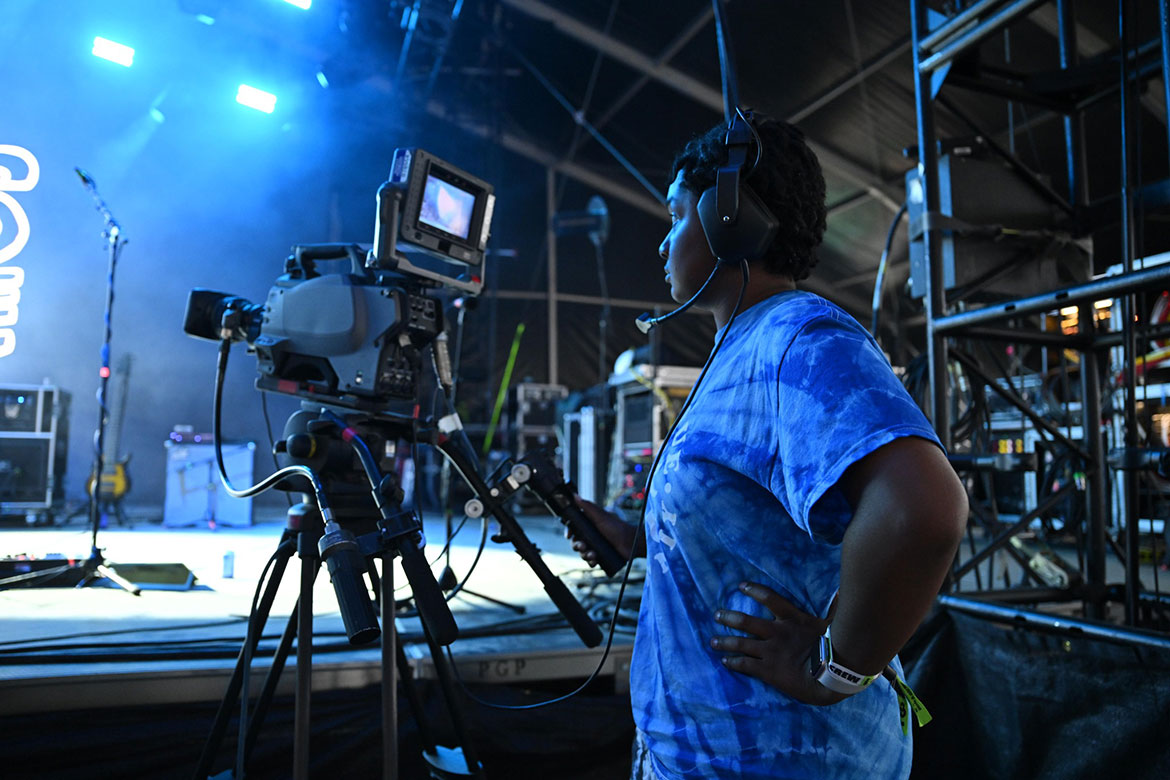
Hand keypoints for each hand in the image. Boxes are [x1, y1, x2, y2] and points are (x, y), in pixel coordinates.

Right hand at [567, 496, 644, 564]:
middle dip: (577, 545)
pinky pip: (590, 560)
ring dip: (584, 554)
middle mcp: (590, 535)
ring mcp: (595, 546)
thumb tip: (575, 496)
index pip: (574, 528)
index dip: (569, 532)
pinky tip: (594, 561)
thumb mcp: (601, 516)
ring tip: (593, 555)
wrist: (630, 543)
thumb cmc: (617, 527)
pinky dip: (590, 562)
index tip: (569, 535)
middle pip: (576, 542)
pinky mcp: (600, 556)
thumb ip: (588, 507)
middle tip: (583, 546)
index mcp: (589, 525)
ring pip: (582, 552)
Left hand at [711, 581, 846, 705]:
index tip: (740, 585)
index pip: (770, 598)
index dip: (754, 590)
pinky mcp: (767, 670)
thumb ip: (833, 610)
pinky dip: (733, 662)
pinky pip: (745, 665)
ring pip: (741, 643)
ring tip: (712, 641)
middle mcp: (777, 633)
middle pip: (746, 621)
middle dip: (729, 618)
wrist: (831, 677)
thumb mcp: (834, 625)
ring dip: (725, 642)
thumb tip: (842, 594)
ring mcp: (770, 651)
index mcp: (793, 619)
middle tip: (716, 615)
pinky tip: (724, 661)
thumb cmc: (837, 650)